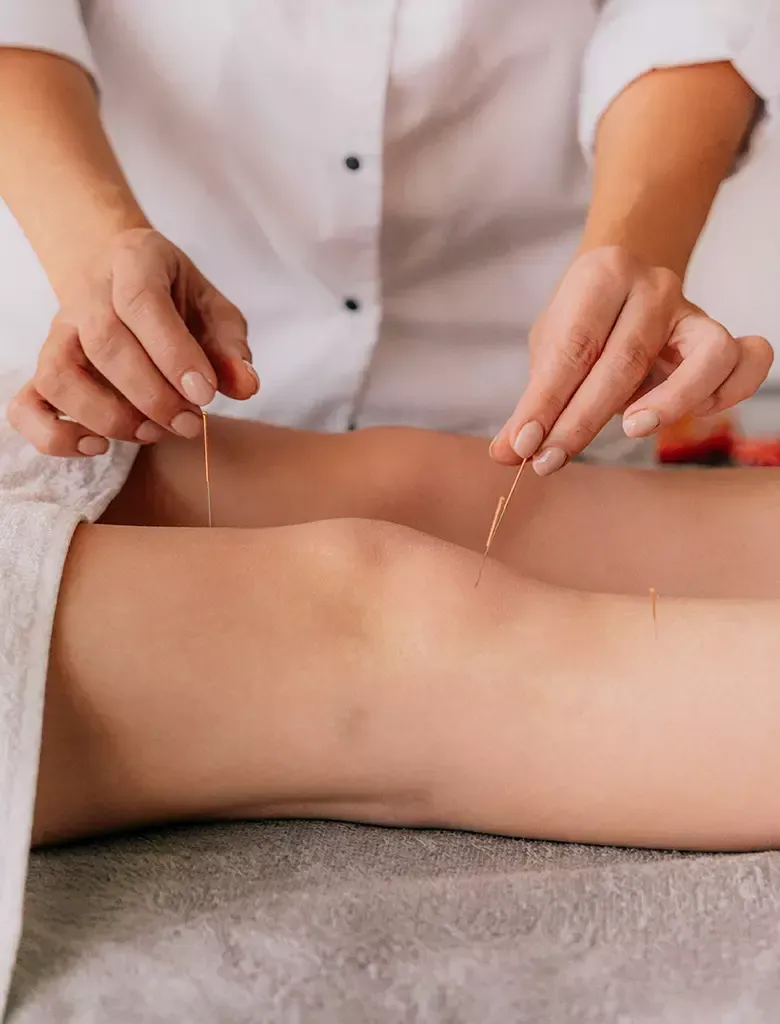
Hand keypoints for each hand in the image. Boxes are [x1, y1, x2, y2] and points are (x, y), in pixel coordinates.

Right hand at [8, 228, 258, 455]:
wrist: (122, 280)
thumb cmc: (177, 300)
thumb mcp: (214, 311)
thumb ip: (231, 347)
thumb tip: (246, 386)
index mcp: (133, 261)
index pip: (141, 302)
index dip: (173, 353)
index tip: (205, 394)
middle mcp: (86, 294)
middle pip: (103, 343)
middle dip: (152, 395)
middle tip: (191, 422)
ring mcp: (58, 333)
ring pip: (59, 375)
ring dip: (109, 416)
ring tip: (154, 432)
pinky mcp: (44, 370)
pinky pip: (26, 407)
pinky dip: (55, 436)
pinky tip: (99, 446)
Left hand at [491, 247, 772, 474]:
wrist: (625, 282)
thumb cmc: (583, 321)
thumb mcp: (548, 349)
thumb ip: (531, 402)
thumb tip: (505, 453)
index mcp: (601, 275)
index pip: (573, 346)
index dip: (546, 402)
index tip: (524, 445)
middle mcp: (653, 285)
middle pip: (624, 359)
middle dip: (583, 419)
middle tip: (551, 459)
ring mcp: (692, 310)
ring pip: (707, 355)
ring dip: (671, 402)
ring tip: (632, 430)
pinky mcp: (719, 336)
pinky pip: (747, 359)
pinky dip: (730, 391)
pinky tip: (695, 416)